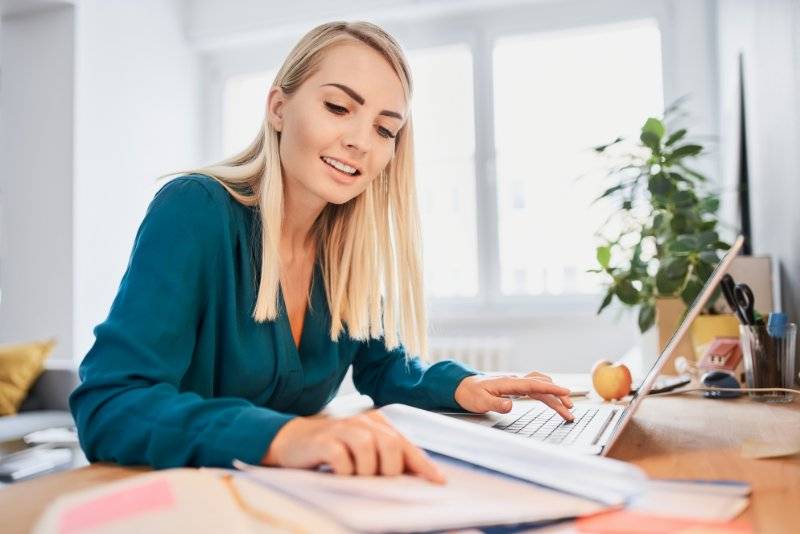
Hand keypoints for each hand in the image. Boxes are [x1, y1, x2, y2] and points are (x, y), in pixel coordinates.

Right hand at [262, 410, 445, 483]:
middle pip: (391, 445)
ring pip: (368, 450)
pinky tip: (339, 473)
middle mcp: (362, 421)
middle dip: (389, 469)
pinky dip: (344, 471)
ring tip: (356, 476)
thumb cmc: (334, 447)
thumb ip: (387, 456)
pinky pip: (342, 458)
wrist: (293, 438)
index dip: (423, 464)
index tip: (438, 481)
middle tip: (377, 479)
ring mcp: (342, 428)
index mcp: (377, 423)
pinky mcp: (323, 440)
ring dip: (366, 471)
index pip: (406, 444)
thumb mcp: (363, 448)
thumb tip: (417, 476)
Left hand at [454, 372, 573, 420]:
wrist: (462, 387)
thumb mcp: (480, 401)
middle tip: (570, 410)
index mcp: (509, 383)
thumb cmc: (471, 394)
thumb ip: (495, 403)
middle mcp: (515, 381)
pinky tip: (554, 400)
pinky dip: (546, 394)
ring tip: (567, 409)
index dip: (551, 389)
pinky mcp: (515, 388)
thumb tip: (510, 406)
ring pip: (540, 387)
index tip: (565, 393)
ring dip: (554, 396)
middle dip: (558, 396)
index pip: (534, 385)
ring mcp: (516, 384)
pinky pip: (535, 389)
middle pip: (542, 386)